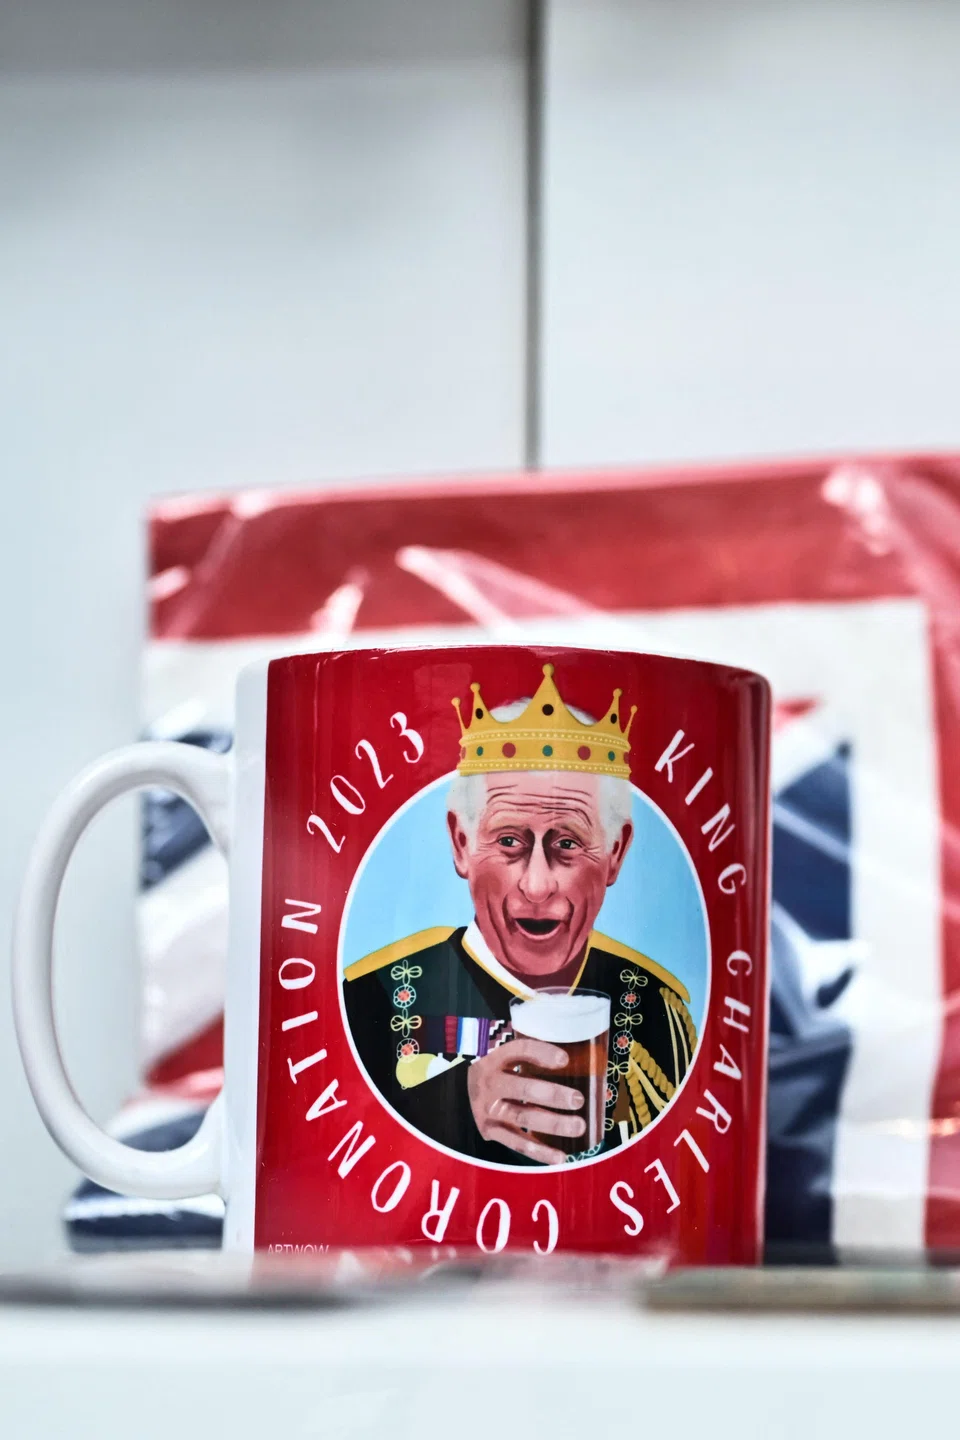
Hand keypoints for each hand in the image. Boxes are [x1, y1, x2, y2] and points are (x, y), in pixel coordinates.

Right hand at [466, 1038, 584, 1164]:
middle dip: (553, 1094)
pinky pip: (518, 1144)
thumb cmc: (496, 1075)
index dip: (542, 1053)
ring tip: (579, 1126)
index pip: (519, 1050)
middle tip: (578, 1099)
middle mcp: (491, 1084)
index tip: (565, 1059)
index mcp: (496, 1060)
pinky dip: (541, 1152)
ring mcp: (490, 1110)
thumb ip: (532, 1058)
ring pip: (524, 1117)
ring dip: (554, 1124)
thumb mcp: (504, 1060)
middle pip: (523, 1088)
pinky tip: (561, 1157)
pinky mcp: (492, 1132)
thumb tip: (580, 1059)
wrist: (459, 1097)